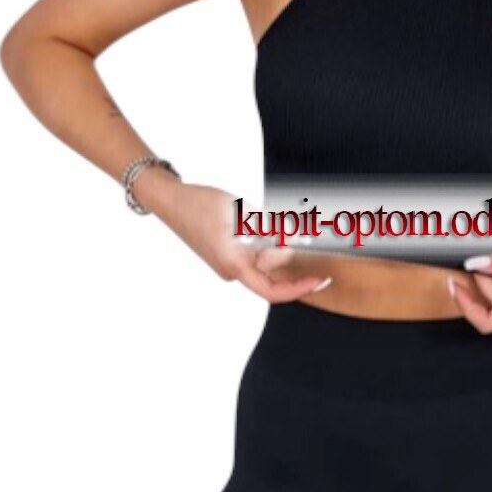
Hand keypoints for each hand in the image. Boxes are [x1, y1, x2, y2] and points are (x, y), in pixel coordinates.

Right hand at [152, 181, 331, 302]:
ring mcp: (232, 264)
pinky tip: (274, 225)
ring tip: (286, 223)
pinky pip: (258, 255)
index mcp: (234, 264)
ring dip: (280, 246)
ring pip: (267, 263)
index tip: (320, 280)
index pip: (273, 291)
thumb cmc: (199, 204)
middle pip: (274, 273)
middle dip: (291, 255)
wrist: (171, 200)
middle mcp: (233, 270)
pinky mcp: (231, 255)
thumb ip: (269, 229)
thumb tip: (296, 241)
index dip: (299, 289)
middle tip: (308, 233)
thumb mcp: (240, 212)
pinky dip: (271, 243)